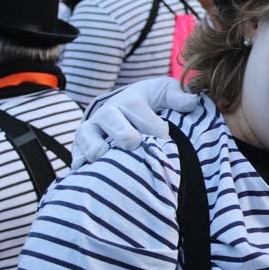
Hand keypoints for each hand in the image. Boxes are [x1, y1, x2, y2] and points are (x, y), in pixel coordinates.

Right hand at [71, 77, 197, 167]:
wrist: (123, 107)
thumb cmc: (149, 102)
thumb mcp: (165, 92)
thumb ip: (178, 96)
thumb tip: (191, 100)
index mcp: (129, 100)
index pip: (142, 114)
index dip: (155, 128)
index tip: (164, 137)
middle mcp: (107, 114)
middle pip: (113, 124)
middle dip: (125, 135)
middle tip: (135, 145)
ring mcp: (91, 131)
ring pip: (88, 140)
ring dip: (98, 150)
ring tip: (109, 158)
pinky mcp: (81, 148)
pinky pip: (77, 159)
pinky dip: (83, 168)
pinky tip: (90, 177)